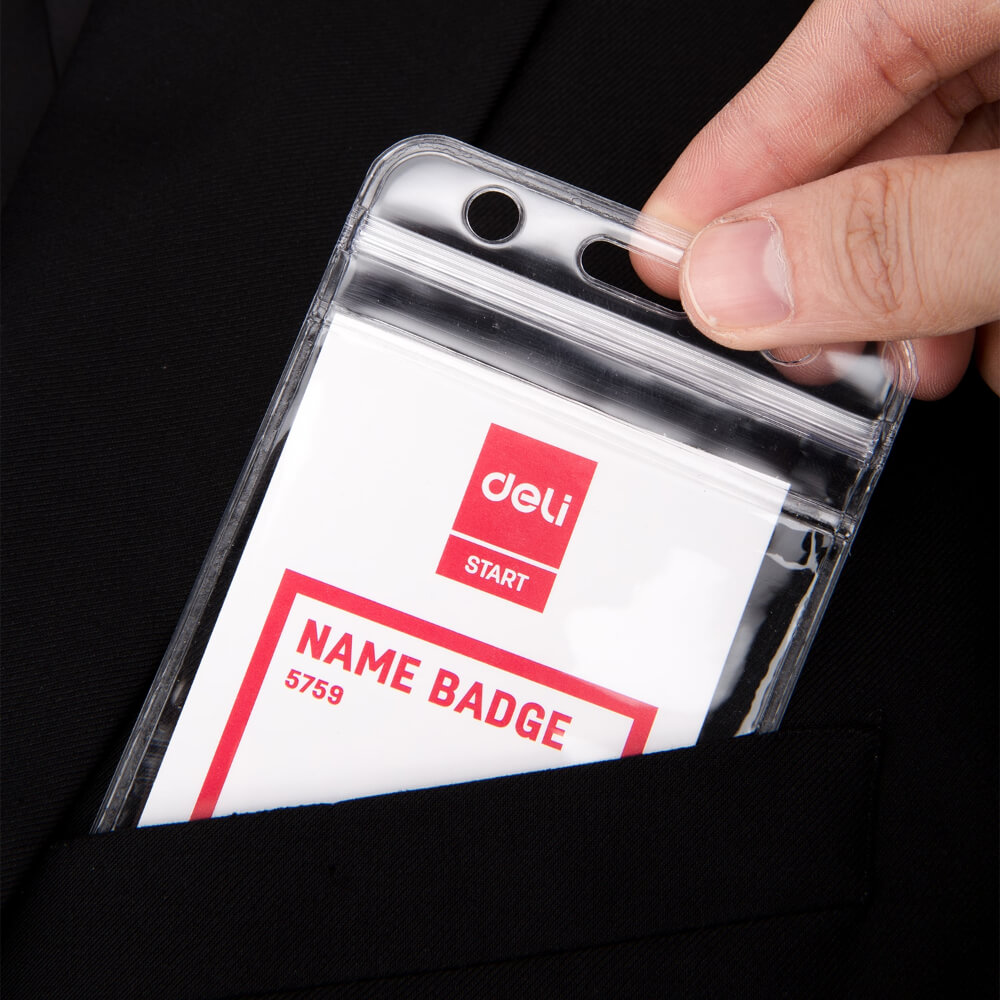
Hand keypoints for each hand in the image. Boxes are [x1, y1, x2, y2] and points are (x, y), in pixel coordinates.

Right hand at [639, 0, 999, 398]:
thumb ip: (900, 237)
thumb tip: (739, 277)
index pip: (855, 31)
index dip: (744, 149)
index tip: (670, 248)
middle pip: (893, 118)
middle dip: (833, 249)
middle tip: (785, 334)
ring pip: (952, 175)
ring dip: (914, 284)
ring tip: (909, 359)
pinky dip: (981, 276)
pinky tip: (981, 336)